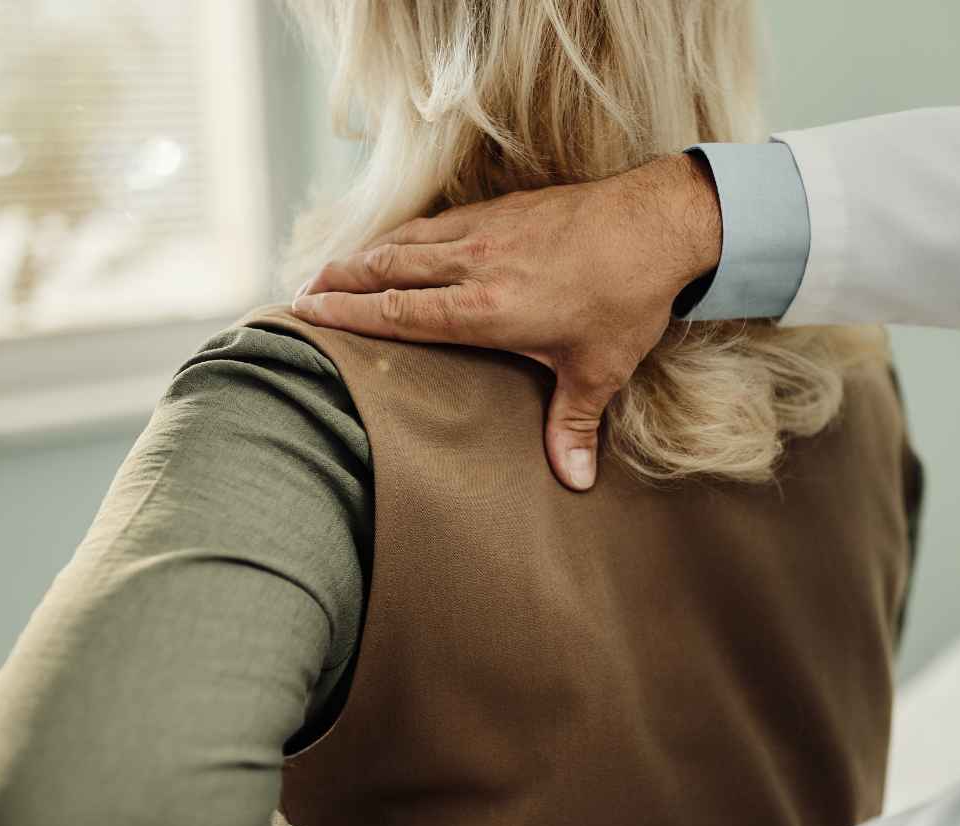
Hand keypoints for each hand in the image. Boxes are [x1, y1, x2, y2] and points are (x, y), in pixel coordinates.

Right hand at [292, 152, 721, 491]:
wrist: (659, 223)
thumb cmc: (628, 297)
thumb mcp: (599, 369)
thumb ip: (573, 425)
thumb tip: (574, 481)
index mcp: (487, 308)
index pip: (398, 313)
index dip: (348, 316)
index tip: (306, 314)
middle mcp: (475, 264)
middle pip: (386, 270)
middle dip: (338, 282)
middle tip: (300, 295)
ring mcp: (487, 231)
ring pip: (406, 241)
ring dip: (364, 255)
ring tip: (332, 270)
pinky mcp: (503, 209)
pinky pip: (437, 221)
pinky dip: (406, 234)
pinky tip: (398, 241)